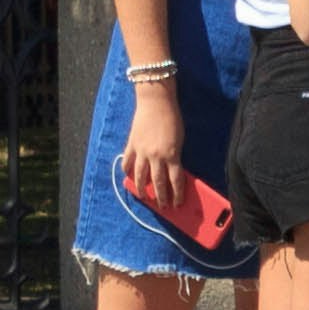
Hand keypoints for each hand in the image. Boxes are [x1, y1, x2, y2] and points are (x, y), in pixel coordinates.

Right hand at [121, 89, 183, 211]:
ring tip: (145, 198)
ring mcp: (141, 151)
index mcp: (171, 155)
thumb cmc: (172, 119)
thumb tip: (173, 172)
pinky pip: (127, 162)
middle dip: (161, 197)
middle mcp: (155, 156)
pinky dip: (127, 172)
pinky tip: (129, 178)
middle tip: (164, 206)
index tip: (178, 203)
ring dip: (143, 189)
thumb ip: (175, 156)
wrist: (155, 103)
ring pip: (140, 176)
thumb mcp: (179, 141)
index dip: (177, 194)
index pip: (175, 180)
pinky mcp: (131, 145)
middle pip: (158, 182)